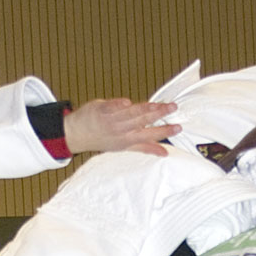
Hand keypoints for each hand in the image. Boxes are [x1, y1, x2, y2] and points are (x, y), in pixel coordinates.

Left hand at [63, 98, 180, 155]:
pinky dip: (118, 105)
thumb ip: (146, 147)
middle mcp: (122, 129)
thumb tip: (164, 153)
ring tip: (159, 104)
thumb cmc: (103, 139)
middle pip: (143, 120)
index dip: (165, 131)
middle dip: (159, 114)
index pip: (150, 135)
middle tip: (173, 108)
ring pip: (131, 113)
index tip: (178, 127)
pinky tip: (128, 102)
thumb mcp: (125, 147)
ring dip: (146, 108)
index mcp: (129, 139)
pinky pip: (111, 107)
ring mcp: (111, 119)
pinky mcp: (101, 109)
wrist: (78, 134)